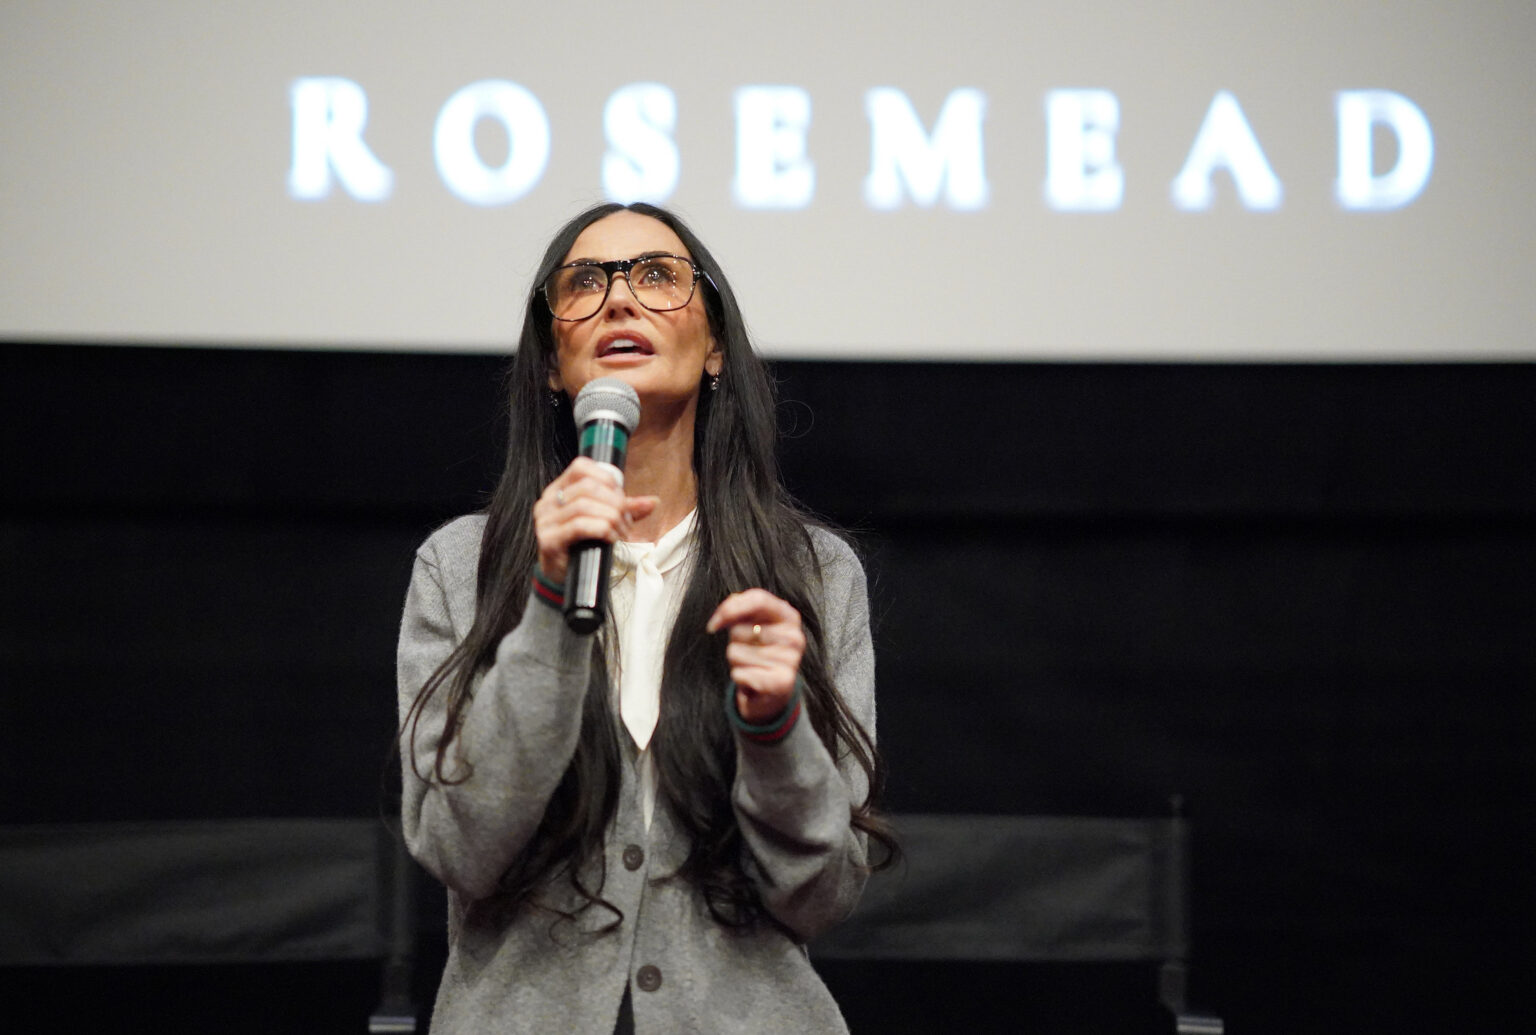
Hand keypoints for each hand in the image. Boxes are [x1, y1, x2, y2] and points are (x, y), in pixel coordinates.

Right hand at [533, 457, 657, 582]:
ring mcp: (545, 521)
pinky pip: (579, 526)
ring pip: (584, 506)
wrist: (567, 578)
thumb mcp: (605, 520)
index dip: (607, 479)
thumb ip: (625, 509)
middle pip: (587, 487)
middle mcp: (548, 502)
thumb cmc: (584, 545)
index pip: (581, 467)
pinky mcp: (549, 540)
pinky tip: (611, 538)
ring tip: (622, 532)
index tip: (623, 499)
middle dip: (615, 502)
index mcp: (559, 489)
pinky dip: (602, 529)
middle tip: (628, 521)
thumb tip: (653, 502)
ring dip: (612, 518)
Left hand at [706, 589, 804, 723]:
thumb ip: (739, 609)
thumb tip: (719, 619)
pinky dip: (738, 677)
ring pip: (735, 652)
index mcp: (789, 616)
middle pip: (739, 629)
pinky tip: (752, 680)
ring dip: (736, 661)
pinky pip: (739, 674)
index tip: (714, 624)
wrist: (771, 691)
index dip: (730, 608)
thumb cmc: (758, 650)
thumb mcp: (751, 624)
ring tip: (752, 665)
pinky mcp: (782, 683)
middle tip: (749, 651)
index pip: (758, 599)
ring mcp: (791, 660)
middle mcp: (794, 636)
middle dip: (734, 641)